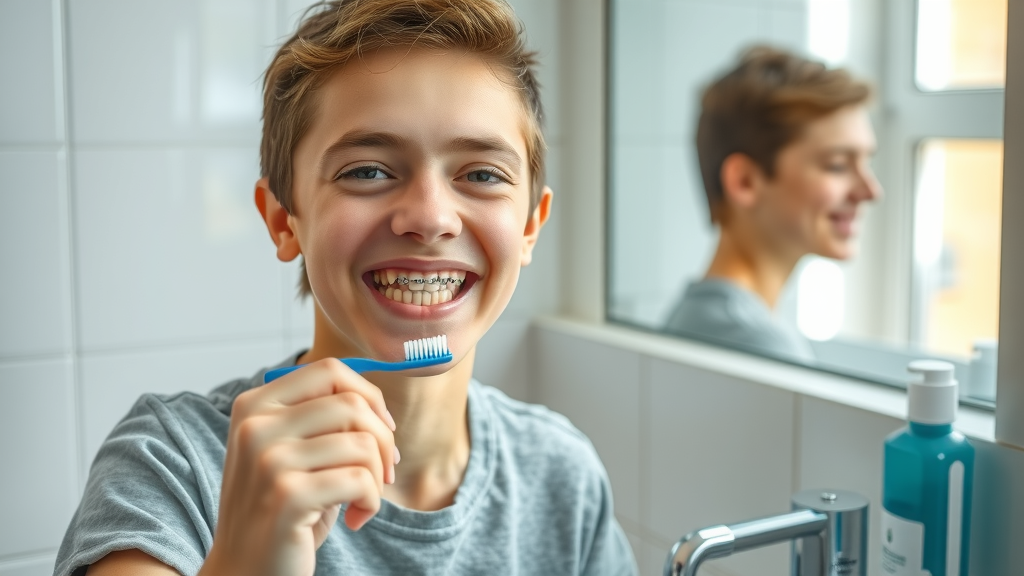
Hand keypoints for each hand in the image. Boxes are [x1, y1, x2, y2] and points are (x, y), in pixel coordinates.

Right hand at [200, 358, 396, 575]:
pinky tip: (355, 520)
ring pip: (362, 443)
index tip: (382, 430)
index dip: (369, 396)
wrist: (244, 572)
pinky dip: (372, 502)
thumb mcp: (293, 454)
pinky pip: (361, 480)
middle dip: (383, 440)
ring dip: (378, 477)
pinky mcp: (288, 495)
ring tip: (363, 500)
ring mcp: (268, 460)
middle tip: (383, 473)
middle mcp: (256, 426)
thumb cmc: (281, 511)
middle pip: (352, 403)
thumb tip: (377, 405)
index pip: (330, 371)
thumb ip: (323, 420)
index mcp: (255, 406)